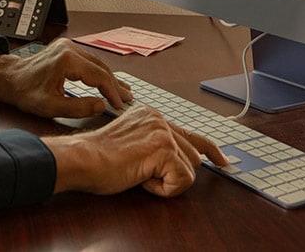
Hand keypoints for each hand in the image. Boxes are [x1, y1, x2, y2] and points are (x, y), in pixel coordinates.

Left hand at [0, 38, 132, 117]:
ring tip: (123, 91)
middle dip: (115, 85)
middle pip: (101, 67)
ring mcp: (68, 46)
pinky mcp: (66, 48)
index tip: (120, 105)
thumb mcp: (51, 107)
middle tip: (129, 99)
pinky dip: (99, 72)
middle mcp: (69, 49)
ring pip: (97, 63)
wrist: (9, 78)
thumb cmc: (25, 92)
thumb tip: (100, 105)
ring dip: (109, 78)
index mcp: (67, 60)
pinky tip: (107, 80)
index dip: (112, 92)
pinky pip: (89, 61)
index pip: (99, 76)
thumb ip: (78, 108)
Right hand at [43, 104, 227, 196]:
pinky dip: (163, 189)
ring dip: (166, 181)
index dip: (210, 150)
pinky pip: (181, 181)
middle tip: (144, 176)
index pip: (190, 134)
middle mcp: (159, 119)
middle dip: (175, 173)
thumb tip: (179, 159)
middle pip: (193, 156)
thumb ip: (154, 144)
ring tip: (138, 174)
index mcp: (151, 115)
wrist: (82, 159)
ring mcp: (162, 132)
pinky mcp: (163, 148)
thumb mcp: (131, 143)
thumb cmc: (98, 157)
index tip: (222, 161)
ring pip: (189, 170)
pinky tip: (141, 179)